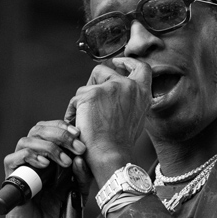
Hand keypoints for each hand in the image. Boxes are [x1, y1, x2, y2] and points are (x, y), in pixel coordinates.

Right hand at [0, 120, 90, 217]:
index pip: (52, 130)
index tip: (79, 136)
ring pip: (27, 140)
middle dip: (60, 135)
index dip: (64, 128)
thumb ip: (81, 176)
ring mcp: (22, 167)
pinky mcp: (11, 179)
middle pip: (39, 130)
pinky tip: (45, 164)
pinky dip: (30, 156)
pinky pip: (14, 158)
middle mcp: (34, 158)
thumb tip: (80, 158)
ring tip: (64, 161)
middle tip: (76, 146)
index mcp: (49, 157)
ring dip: (48, 146)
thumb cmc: (56, 216)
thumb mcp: (76, 193)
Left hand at [66, 58, 151, 187]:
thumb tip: (120, 94)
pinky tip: (77, 124)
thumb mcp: (135, 118)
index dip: (128, 62)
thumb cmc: (120, 144)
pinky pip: (77, 97)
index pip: (141, 67)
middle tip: (91, 100)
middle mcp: (129, 86)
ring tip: (86, 118)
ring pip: (89, 82)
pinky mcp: (92, 94)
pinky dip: (74, 111)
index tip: (119, 62)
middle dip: (95, 82)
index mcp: (142, 93)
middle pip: (107, 70)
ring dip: (85, 97)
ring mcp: (111, 88)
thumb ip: (131, 101)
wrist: (111, 156)